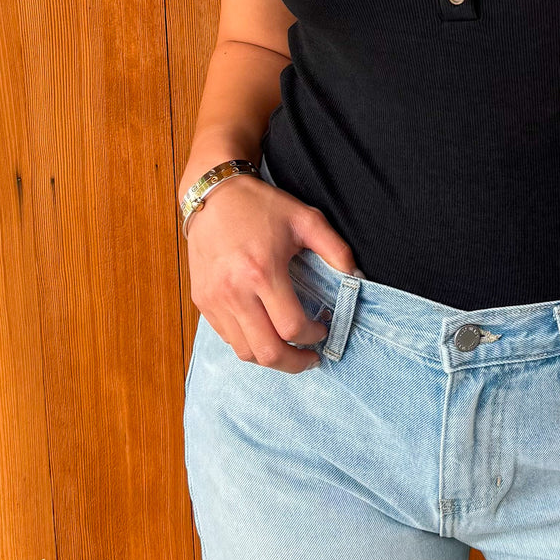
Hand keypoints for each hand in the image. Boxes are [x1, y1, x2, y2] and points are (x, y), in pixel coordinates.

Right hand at [184, 173, 360, 372]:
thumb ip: (335, 249)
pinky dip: (249, 343)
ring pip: (244, 352)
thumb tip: (357, 278)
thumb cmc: (260, 206)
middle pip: (267, 352)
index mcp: (262, 271)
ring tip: (289, 350)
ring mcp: (215, 300)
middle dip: (294, 364)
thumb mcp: (305, 219)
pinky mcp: (203, 301)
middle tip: (310, 358)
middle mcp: (235, 291)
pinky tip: (265, 332)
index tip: (323, 329)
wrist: (213, 196)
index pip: (291, 327)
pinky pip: (227, 338)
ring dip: (271, 358)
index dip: (313, 336)